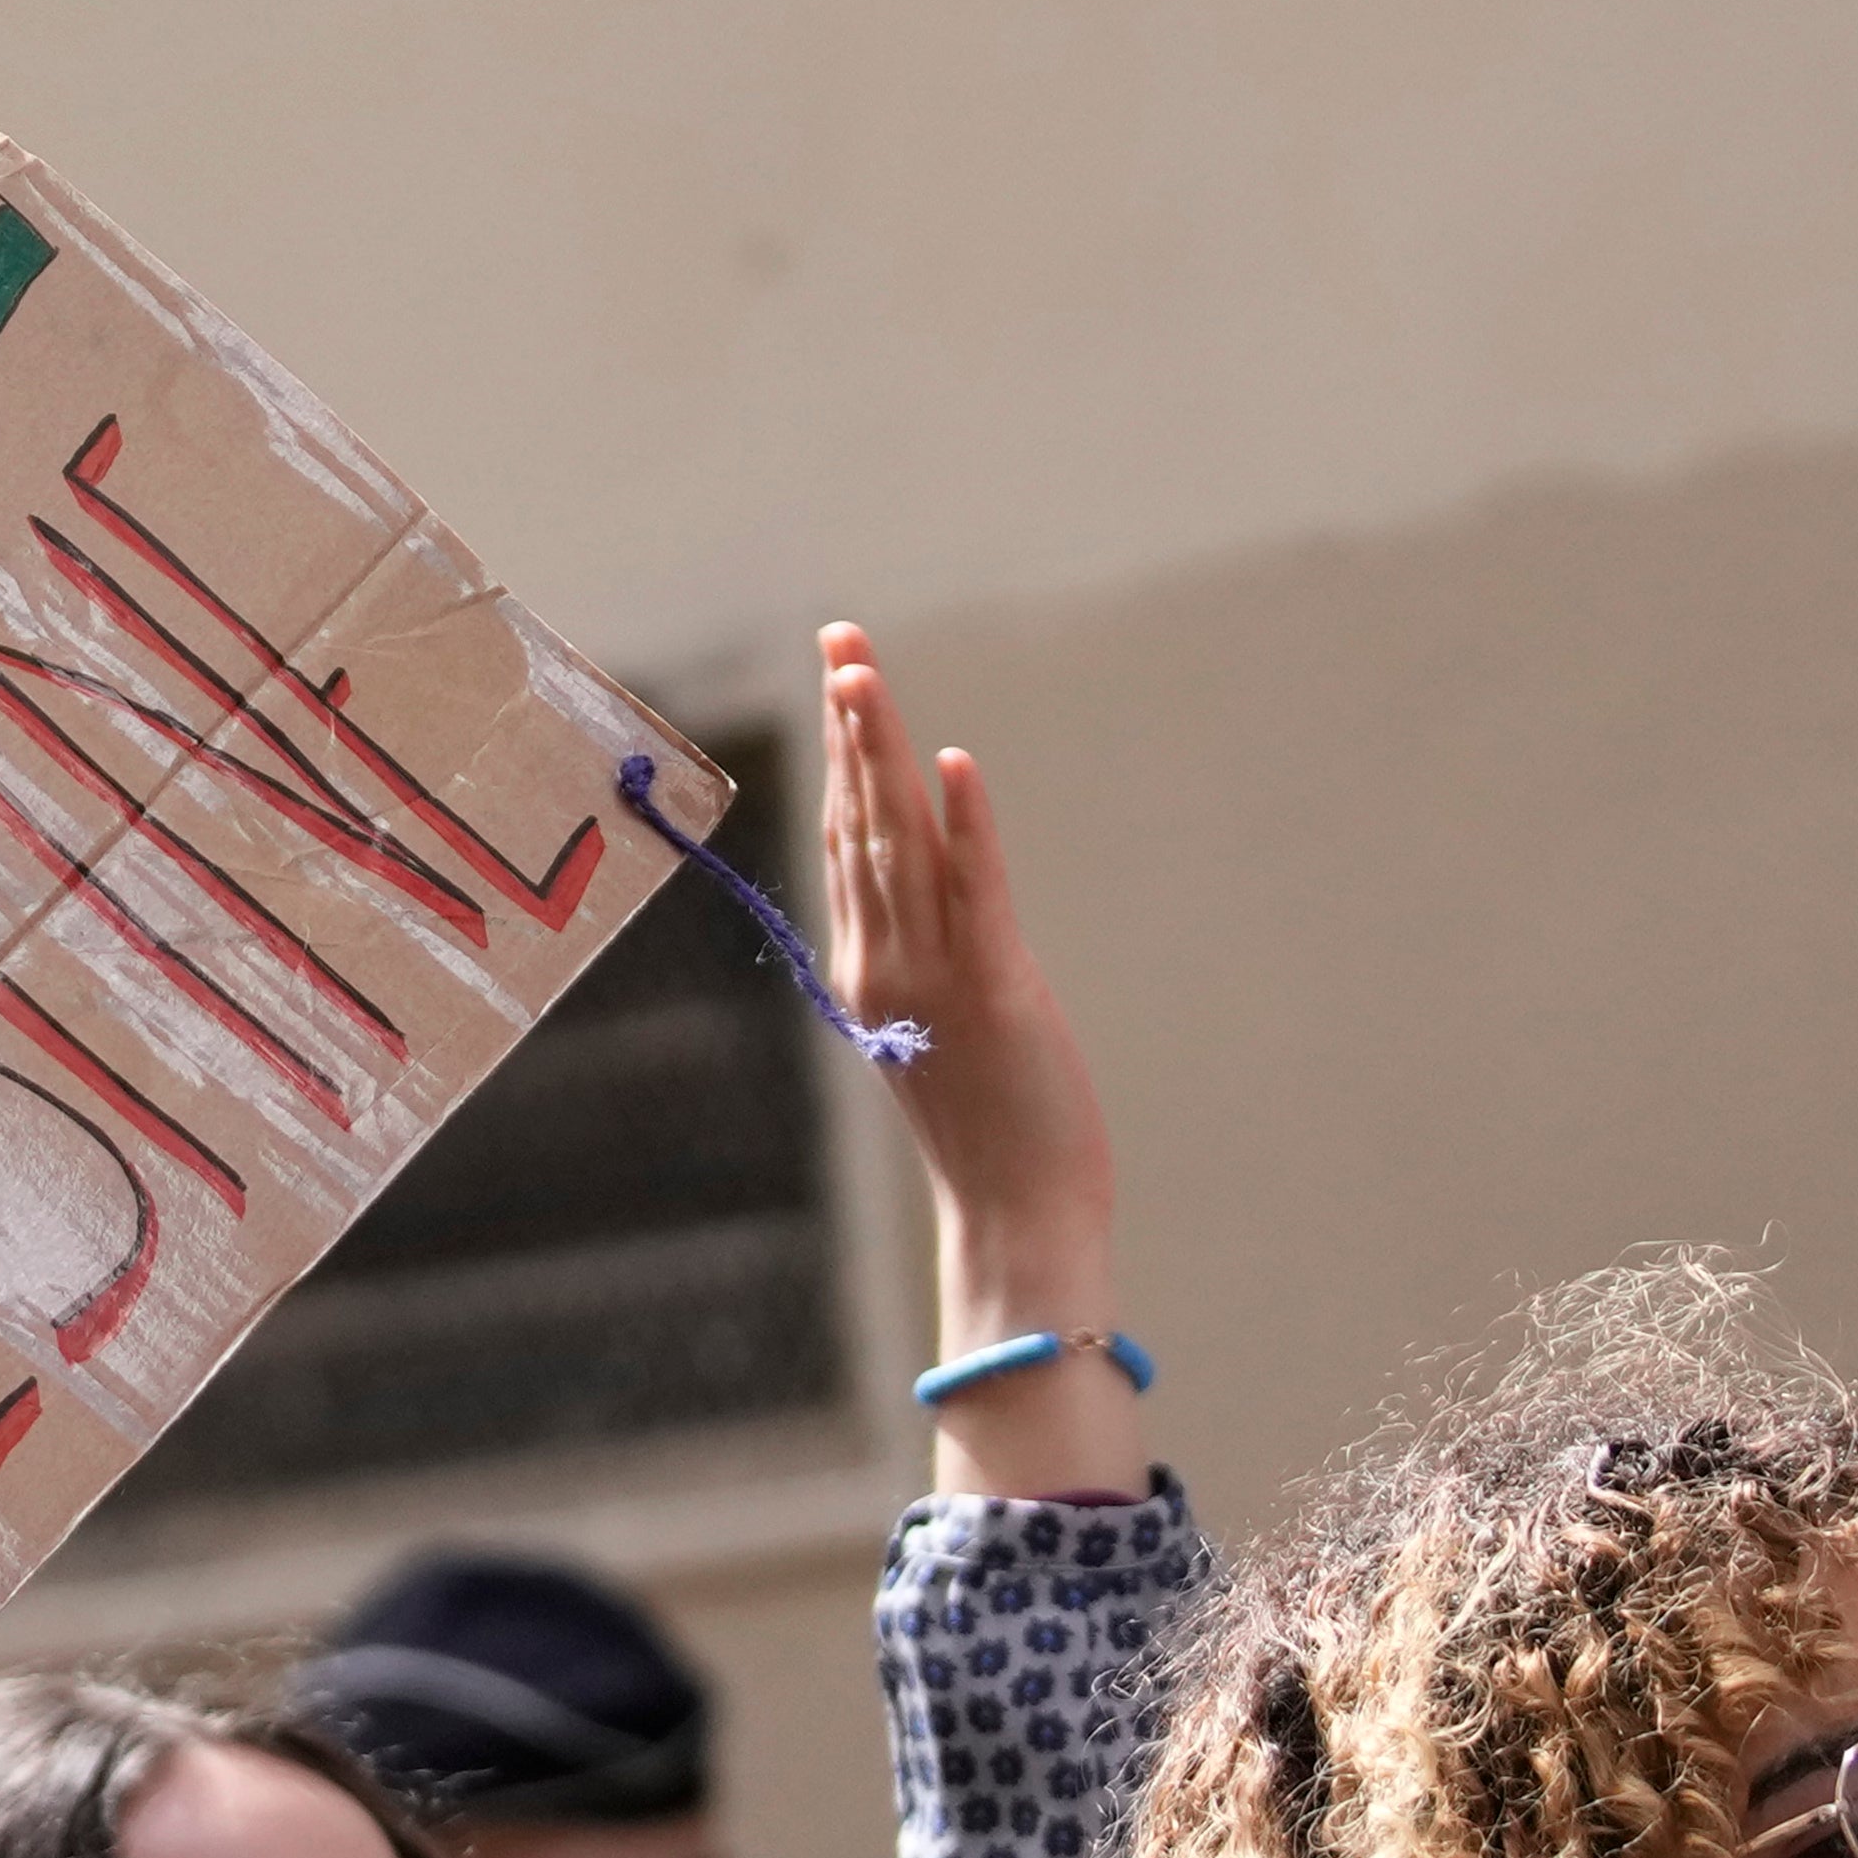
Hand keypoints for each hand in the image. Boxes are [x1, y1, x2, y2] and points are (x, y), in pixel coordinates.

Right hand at [813, 621, 1138, 1503]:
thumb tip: (921, 911)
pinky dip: (967, 826)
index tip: (844, 678)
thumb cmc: (991, 1136)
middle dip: (854, 726)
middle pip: (862, 823)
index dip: (846, 756)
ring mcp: (935, 977)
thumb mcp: (937, 1036)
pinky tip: (955, 765)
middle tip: (841, 640)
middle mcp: (887, 964)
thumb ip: (920, 967)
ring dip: (885, 754)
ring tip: (864, 675)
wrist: (1016, 1218)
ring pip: (901, 842)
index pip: (850, 843)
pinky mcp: (997, 991)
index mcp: (868, 972)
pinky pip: (978, 893)